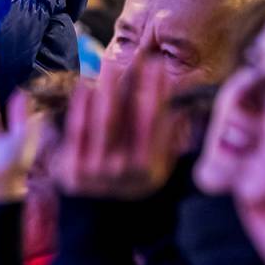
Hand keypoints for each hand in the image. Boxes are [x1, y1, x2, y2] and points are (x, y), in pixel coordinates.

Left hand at [52, 58, 182, 199]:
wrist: (94, 207)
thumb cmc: (130, 169)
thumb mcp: (156, 156)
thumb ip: (170, 128)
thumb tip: (191, 87)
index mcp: (152, 171)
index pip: (156, 122)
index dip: (157, 91)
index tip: (158, 64)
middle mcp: (127, 175)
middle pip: (133, 119)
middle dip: (137, 84)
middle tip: (139, 57)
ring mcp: (98, 175)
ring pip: (106, 121)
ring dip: (109, 88)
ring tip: (111, 64)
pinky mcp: (73, 171)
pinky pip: (78, 130)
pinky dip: (81, 106)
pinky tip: (85, 85)